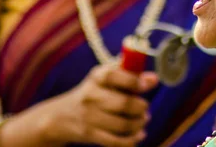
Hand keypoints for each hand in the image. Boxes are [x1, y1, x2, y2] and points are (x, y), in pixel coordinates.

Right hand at [9, 64, 158, 146]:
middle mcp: (91, 95)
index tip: (148, 84)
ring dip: (139, 123)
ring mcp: (89, 117)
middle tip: (145, 107)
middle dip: (141, 107)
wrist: (61, 116)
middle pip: (124, 104)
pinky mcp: (90, 135)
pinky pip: (116, 141)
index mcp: (97, 77)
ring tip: (143, 120)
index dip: (134, 80)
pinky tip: (138, 134)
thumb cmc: (92, 93)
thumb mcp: (105, 78)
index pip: (114, 75)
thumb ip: (129, 75)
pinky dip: (132, 140)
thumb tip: (154, 78)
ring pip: (123, 125)